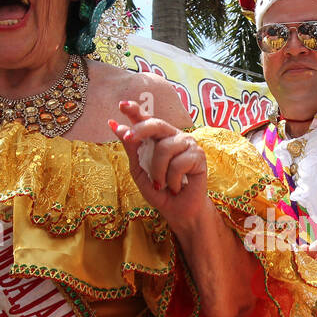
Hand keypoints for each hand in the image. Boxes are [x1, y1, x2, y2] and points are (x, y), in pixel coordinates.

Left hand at [110, 100, 210, 229]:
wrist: (178, 210)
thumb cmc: (159, 190)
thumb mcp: (139, 170)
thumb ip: (131, 149)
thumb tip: (117, 127)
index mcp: (157, 138)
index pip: (146, 120)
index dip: (135, 111)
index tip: (121, 105)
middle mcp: (173, 136)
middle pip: (156, 124)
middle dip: (140, 129)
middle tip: (128, 138)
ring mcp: (187, 144)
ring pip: (165, 148)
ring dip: (158, 172)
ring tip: (162, 184)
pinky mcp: (199, 155)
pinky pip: (178, 163)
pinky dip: (172, 180)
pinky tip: (177, 186)